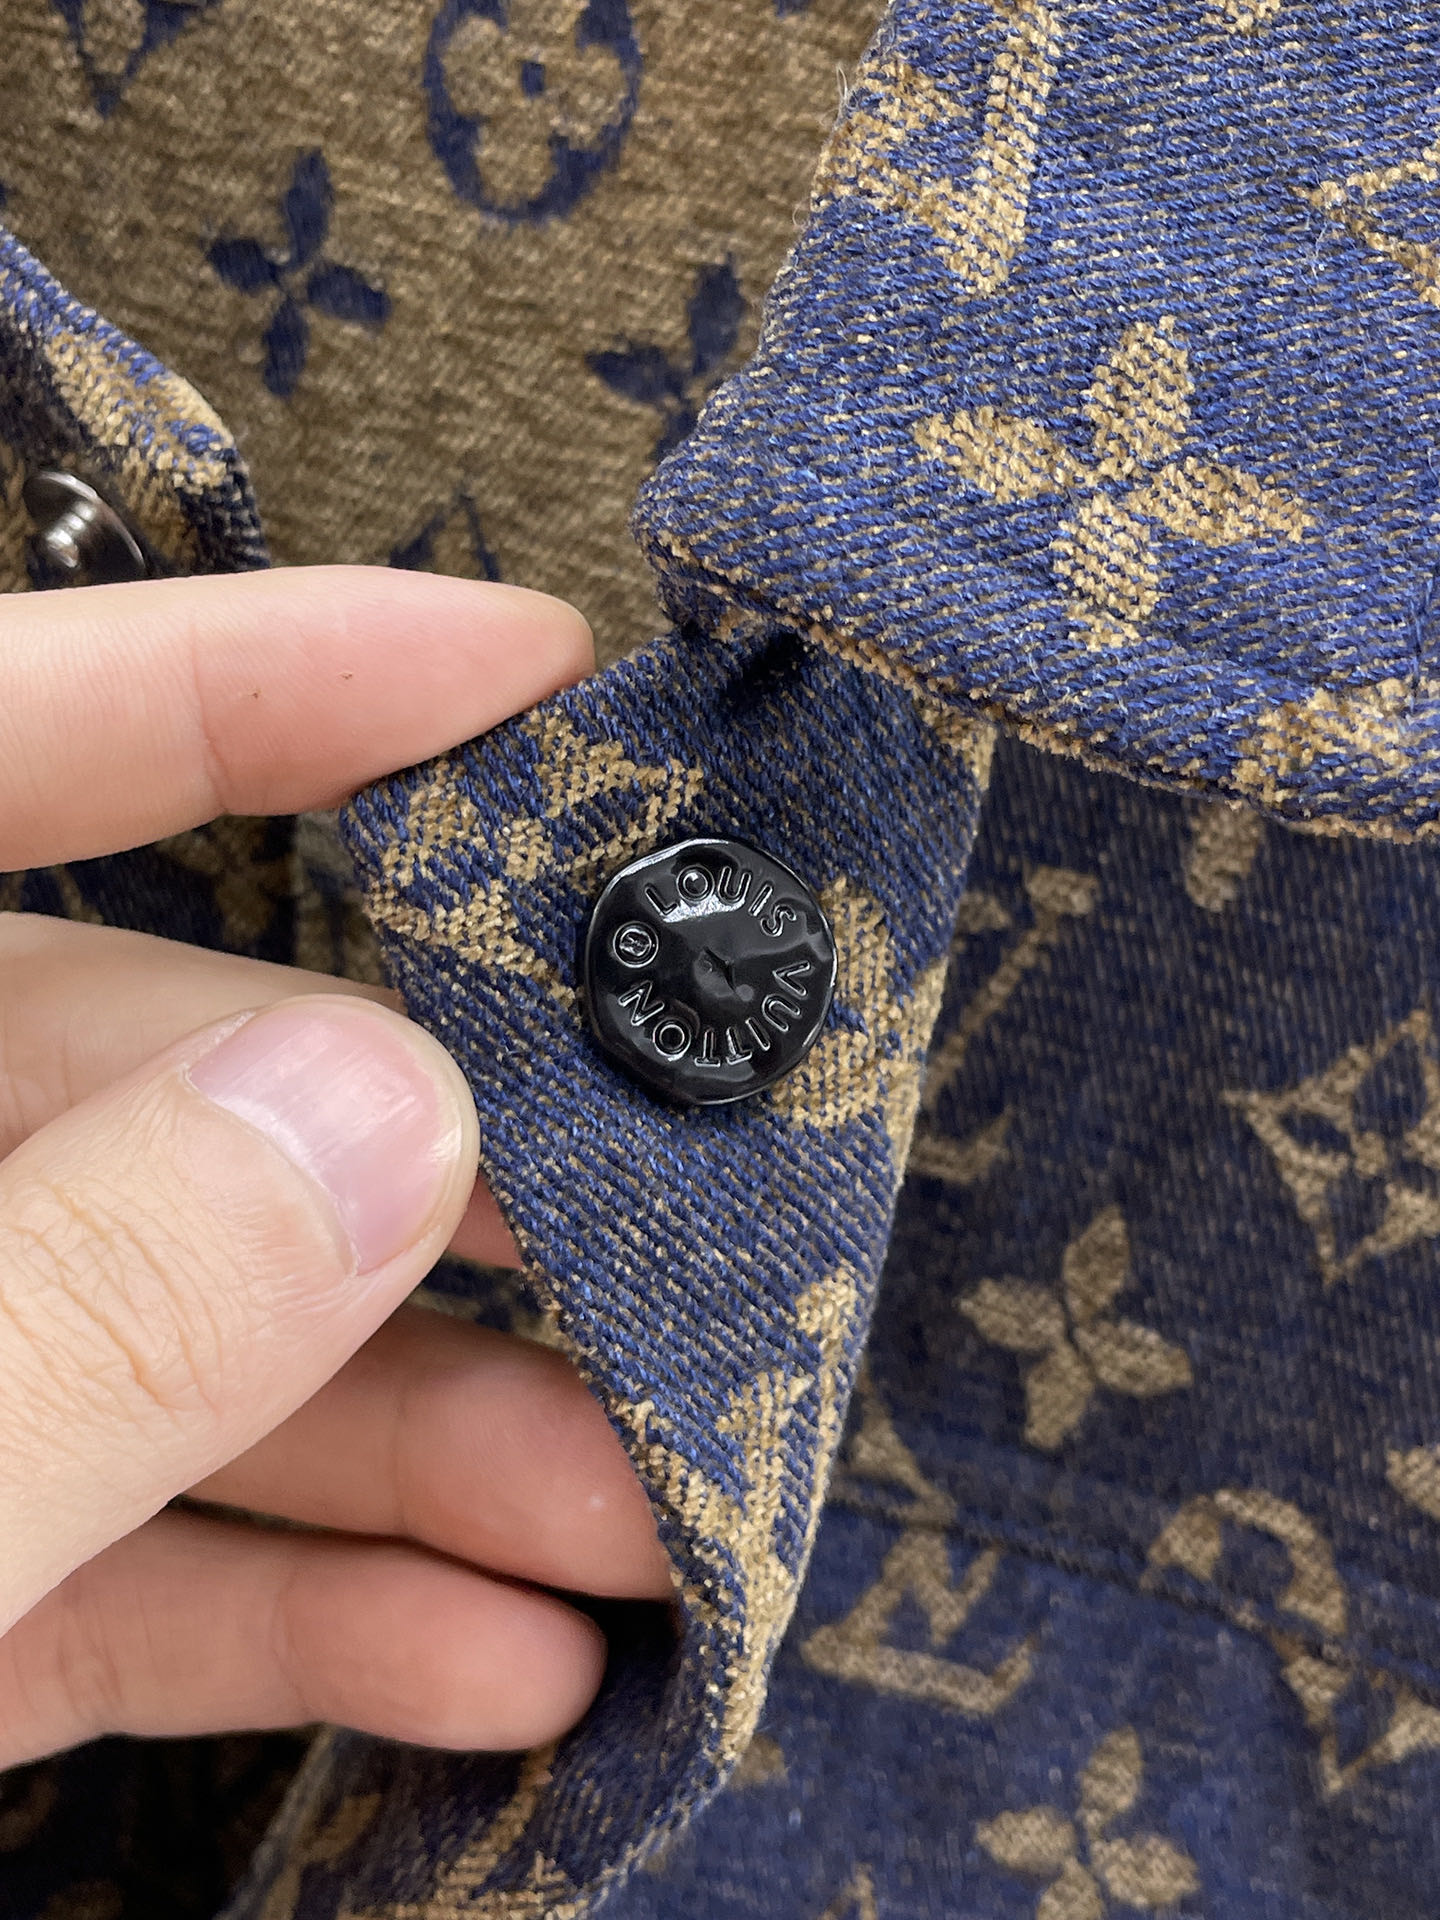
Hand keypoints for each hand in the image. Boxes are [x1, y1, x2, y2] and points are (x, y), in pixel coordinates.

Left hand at [0, 566, 669, 1767]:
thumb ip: (76, 1310)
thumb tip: (386, 1115)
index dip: (253, 678)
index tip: (528, 668)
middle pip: (158, 1077)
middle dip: (431, 1175)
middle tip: (658, 1233)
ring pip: (172, 1329)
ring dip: (419, 1434)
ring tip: (639, 1517)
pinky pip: (121, 1544)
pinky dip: (302, 1600)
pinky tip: (495, 1658)